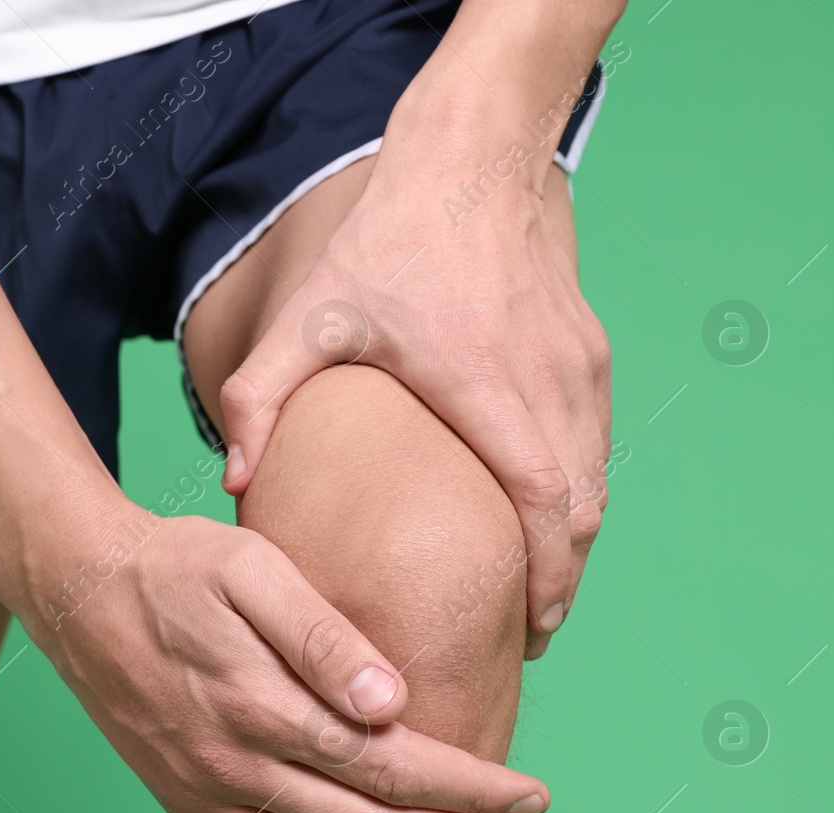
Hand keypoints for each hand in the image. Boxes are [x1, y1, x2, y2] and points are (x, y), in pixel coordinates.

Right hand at [7, 503, 550, 812]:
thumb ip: (322, 636)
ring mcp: (209, 797)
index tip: (530, 795)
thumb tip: (392, 702)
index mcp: (266, 705)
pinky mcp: (185, 809)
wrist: (76, 590)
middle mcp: (239, 766)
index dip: (468, 789)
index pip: (391, 766)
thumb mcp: (251, 569)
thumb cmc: (173, 568)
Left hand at [217, 112, 611, 659]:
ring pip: (599, 479)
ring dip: (574, 541)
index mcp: (481, 378)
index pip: (539, 497)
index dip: (546, 573)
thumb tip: (234, 483)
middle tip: (530, 633)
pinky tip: (545, 521)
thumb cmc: (387, 243)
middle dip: (564, 580)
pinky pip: (598, 443)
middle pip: (582, 506)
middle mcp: (545, 376)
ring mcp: (578, 363)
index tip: (530, 627)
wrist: (472, 159)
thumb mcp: (309, 316)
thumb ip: (259, 397)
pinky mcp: (591, 351)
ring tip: (538, 591)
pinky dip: (581, 492)